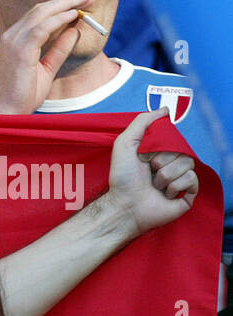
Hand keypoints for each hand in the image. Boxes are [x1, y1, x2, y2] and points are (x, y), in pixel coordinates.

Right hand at [0, 0, 91, 114]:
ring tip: (85, 0)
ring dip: (66, 5)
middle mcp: (12, 36)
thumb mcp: (46, 68)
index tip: (81, 4)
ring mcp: (13, 41)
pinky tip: (73, 15)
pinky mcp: (19, 49)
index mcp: (15, 40)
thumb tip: (74, 31)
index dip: (60, 6)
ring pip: (42, 13)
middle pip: (40, 9)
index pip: (38, 15)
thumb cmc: (22, 95)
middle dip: (66, 0)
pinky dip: (59, 18)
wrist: (7, 112)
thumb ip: (59, 50)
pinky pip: (42, 27)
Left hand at [101, 109, 199, 238]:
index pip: (175, 139)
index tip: (145, 155)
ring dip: (167, 175)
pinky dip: (176, 185)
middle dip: (162, 160)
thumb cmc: (122, 178)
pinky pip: (192, 179)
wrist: (124, 206)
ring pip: (188, 164)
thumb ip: (142, 122)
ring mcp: (180, 180)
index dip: (161, 145)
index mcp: (159, 154)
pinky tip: (165, 194)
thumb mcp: (125, 143)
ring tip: (154, 186)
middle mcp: (171, 166)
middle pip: (183, 150)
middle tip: (149, 172)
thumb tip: (165, 109)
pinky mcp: (187, 194)